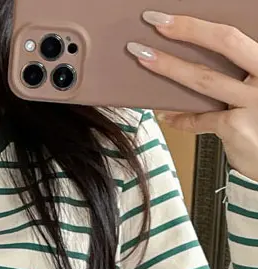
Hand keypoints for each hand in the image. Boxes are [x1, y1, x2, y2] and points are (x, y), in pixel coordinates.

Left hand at [126, 12, 257, 180]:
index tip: (169, 17)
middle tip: (153, 22)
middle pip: (224, 43)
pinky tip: (166, 114)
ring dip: (170, 67)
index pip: (233, 34)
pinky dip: (180, 118)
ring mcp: (254, 101)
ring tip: (144, 58)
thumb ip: (242, 71)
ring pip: (205, 79)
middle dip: (186, 30)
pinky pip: (200, 120)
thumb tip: (200, 58)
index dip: (198, 24)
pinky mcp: (238, 127)